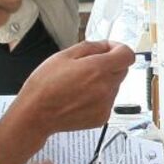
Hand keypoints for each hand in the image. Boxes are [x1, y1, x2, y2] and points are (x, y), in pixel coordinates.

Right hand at [16, 41, 135, 134]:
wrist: (35, 115)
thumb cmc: (44, 85)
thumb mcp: (63, 56)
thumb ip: (90, 47)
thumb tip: (106, 46)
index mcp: (97, 69)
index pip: (127, 55)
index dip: (119, 48)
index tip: (109, 49)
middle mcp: (106, 88)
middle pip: (122, 69)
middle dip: (110, 64)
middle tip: (89, 66)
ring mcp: (105, 105)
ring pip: (115, 86)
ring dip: (104, 81)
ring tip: (80, 85)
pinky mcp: (102, 117)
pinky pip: (108, 101)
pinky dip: (99, 97)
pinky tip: (80, 97)